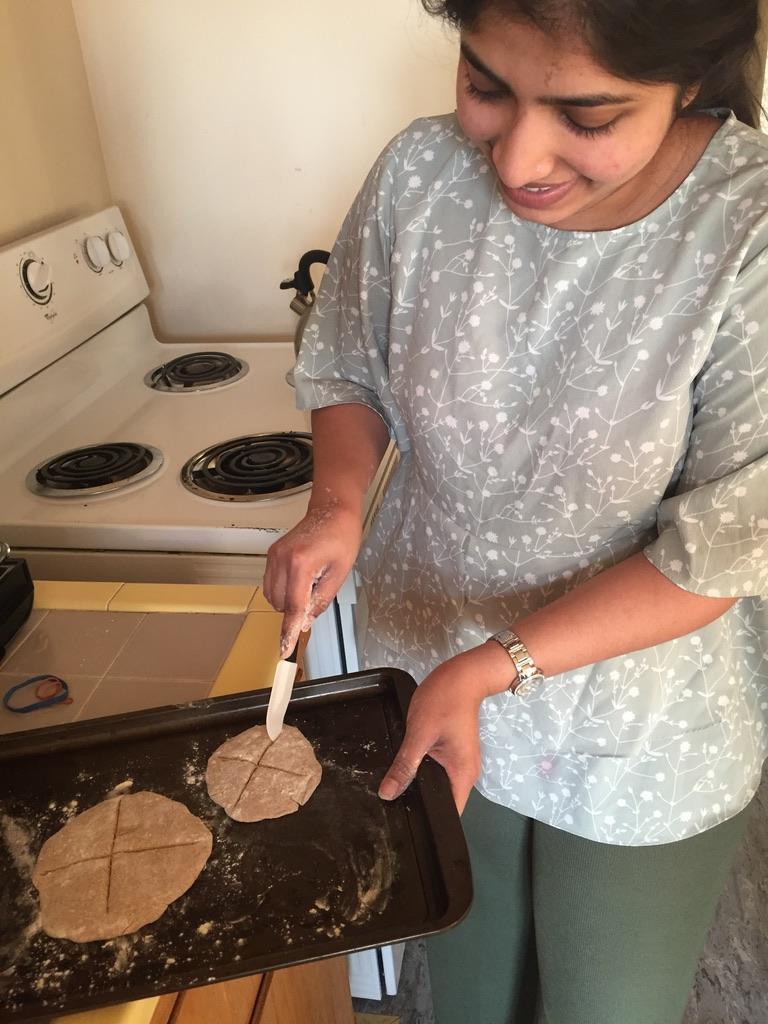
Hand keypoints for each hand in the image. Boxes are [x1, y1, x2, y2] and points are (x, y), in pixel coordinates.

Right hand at [263, 501, 361, 655]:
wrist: (332, 509)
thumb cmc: (342, 537)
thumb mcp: (339, 573)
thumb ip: (321, 600)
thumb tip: (305, 623)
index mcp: (301, 564)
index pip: (292, 606)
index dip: (289, 630)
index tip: (284, 649)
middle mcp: (282, 559)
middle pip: (280, 603)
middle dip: (294, 610)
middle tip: (316, 593)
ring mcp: (273, 556)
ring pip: (272, 596)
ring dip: (288, 601)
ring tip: (310, 581)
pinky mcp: (271, 554)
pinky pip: (270, 583)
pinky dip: (283, 590)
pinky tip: (301, 579)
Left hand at [378, 641, 515, 813]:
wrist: (463, 675)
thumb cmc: (444, 701)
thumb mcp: (419, 734)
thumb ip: (404, 766)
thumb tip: (388, 793)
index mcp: (462, 775)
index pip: (449, 814)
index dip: (429, 820)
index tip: (406, 820)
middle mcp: (465, 774)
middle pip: (443, 801)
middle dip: (420, 801)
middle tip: (392, 801)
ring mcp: (461, 762)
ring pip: (438, 784)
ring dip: (420, 784)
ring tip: (395, 784)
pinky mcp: (454, 751)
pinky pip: (438, 769)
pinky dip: (423, 769)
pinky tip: (406, 765)